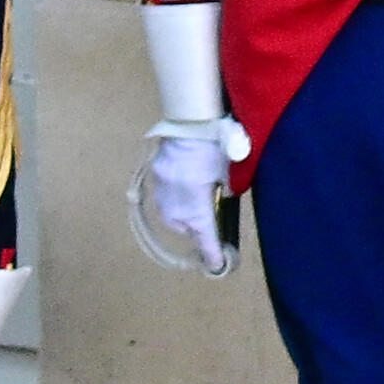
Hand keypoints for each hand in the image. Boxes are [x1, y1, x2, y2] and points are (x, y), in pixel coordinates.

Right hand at [131, 125, 234, 278]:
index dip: (211, 252)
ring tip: (195, 208)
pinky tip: (183, 190)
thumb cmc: (215, 144)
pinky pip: (164, 195)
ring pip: (170, 213)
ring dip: (183, 215)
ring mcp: (161, 187)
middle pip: (184, 226)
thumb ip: (227, 190)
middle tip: (210, 228)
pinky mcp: (155, 173)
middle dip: (197, 230)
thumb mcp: (228, 171)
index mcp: (195, 202)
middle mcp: (174, 200)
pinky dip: (174, 198)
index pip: (204, 235)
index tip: (216, 266)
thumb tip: (223, 197)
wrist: (189, 118)